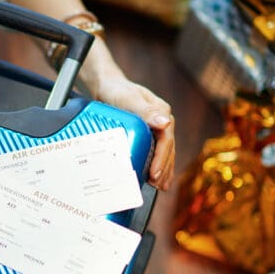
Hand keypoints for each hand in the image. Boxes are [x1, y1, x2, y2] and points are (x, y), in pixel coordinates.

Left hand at [94, 76, 174, 190]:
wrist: (107, 86)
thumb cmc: (118, 90)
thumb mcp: (129, 99)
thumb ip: (146, 111)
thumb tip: (165, 122)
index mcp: (162, 112)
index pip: (166, 140)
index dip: (162, 159)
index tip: (154, 174)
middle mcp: (161, 121)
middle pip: (167, 149)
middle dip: (163, 169)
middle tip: (156, 185)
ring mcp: (155, 128)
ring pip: (164, 152)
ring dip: (163, 170)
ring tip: (160, 187)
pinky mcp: (147, 133)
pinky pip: (155, 151)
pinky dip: (156, 164)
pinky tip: (155, 177)